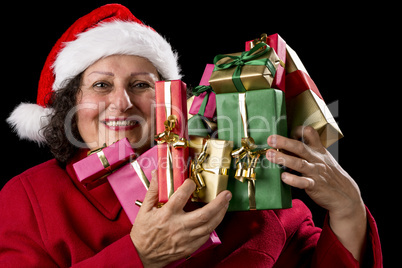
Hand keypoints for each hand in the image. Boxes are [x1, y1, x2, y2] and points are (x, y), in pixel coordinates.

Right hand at [130, 170, 230, 267]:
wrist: (142, 256)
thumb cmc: (143, 234)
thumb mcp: (144, 210)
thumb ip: (153, 191)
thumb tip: (158, 174)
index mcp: (166, 215)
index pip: (182, 196)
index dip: (189, 185)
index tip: (191, 182)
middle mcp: (178, 226)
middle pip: (204, 214)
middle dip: (218, 203)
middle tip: (226, 193)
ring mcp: (185, 238)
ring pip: (209, 225)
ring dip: (220, 214)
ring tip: (226, 204)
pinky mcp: (189, 247)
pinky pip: (205, 236)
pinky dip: (213, 226)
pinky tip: (216, 219)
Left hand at [266, 126, 366, 260]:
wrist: (346, 196)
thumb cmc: (329, 175)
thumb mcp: (322, 159)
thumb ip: (307, 152)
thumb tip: (285, 146)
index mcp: (318, 150)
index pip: (310, 133)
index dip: (298, 130)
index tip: (286, 131)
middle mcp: (316, 159)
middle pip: (300, 147)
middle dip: (284, 142)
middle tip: (270, 139)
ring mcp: (316, 173)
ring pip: (299, 164)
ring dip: (283, 159)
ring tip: (270, 155)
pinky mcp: (315, 186)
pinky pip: (303, 182)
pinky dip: (293, 180)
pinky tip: (283, 177)